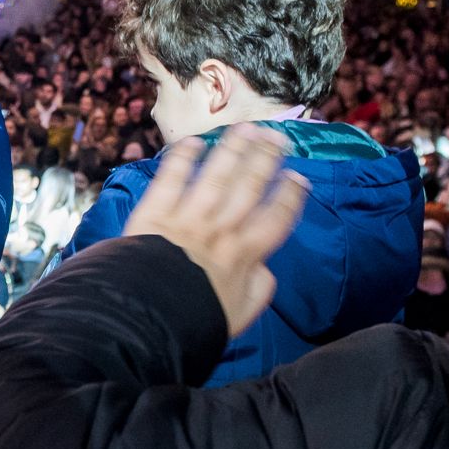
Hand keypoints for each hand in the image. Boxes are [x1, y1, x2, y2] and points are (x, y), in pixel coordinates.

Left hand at [121, 127, 307, 336]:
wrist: (150, 318)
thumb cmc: (196, 320)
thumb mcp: (242, 314)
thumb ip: (260, 288)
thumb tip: (266, 267)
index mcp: (244, 254)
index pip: (275, 218)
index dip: (290, 197)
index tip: (299, 178)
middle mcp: (220, 229)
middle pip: (249, 187)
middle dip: (266, 160)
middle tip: (278, 138)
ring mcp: (187, 217)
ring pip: (216, 176)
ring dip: (233, 150)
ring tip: (247, 129)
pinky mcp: (154, 213)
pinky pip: (171, 179)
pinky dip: (182, 159)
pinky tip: (192, 142)